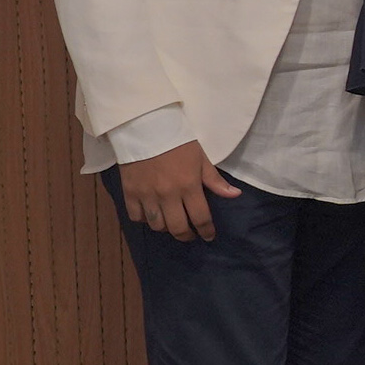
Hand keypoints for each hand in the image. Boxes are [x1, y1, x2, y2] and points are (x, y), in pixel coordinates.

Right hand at [118, 139, 242, 241]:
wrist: (145, 127)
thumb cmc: (178, 142)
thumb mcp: (201, 159)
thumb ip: (215, 180)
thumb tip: (235, 195)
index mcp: (188, 186)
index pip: (200, 218)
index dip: (206, 231)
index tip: (208, 236)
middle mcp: (168, 195)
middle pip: (177, 228)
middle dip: (186, 235)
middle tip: (190, 235)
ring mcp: (147, 195)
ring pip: (157, 225)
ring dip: (166, 228)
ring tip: (171, 223)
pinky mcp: (129, 192)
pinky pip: (136, 217)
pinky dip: (144, 220)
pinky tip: (151, 215)